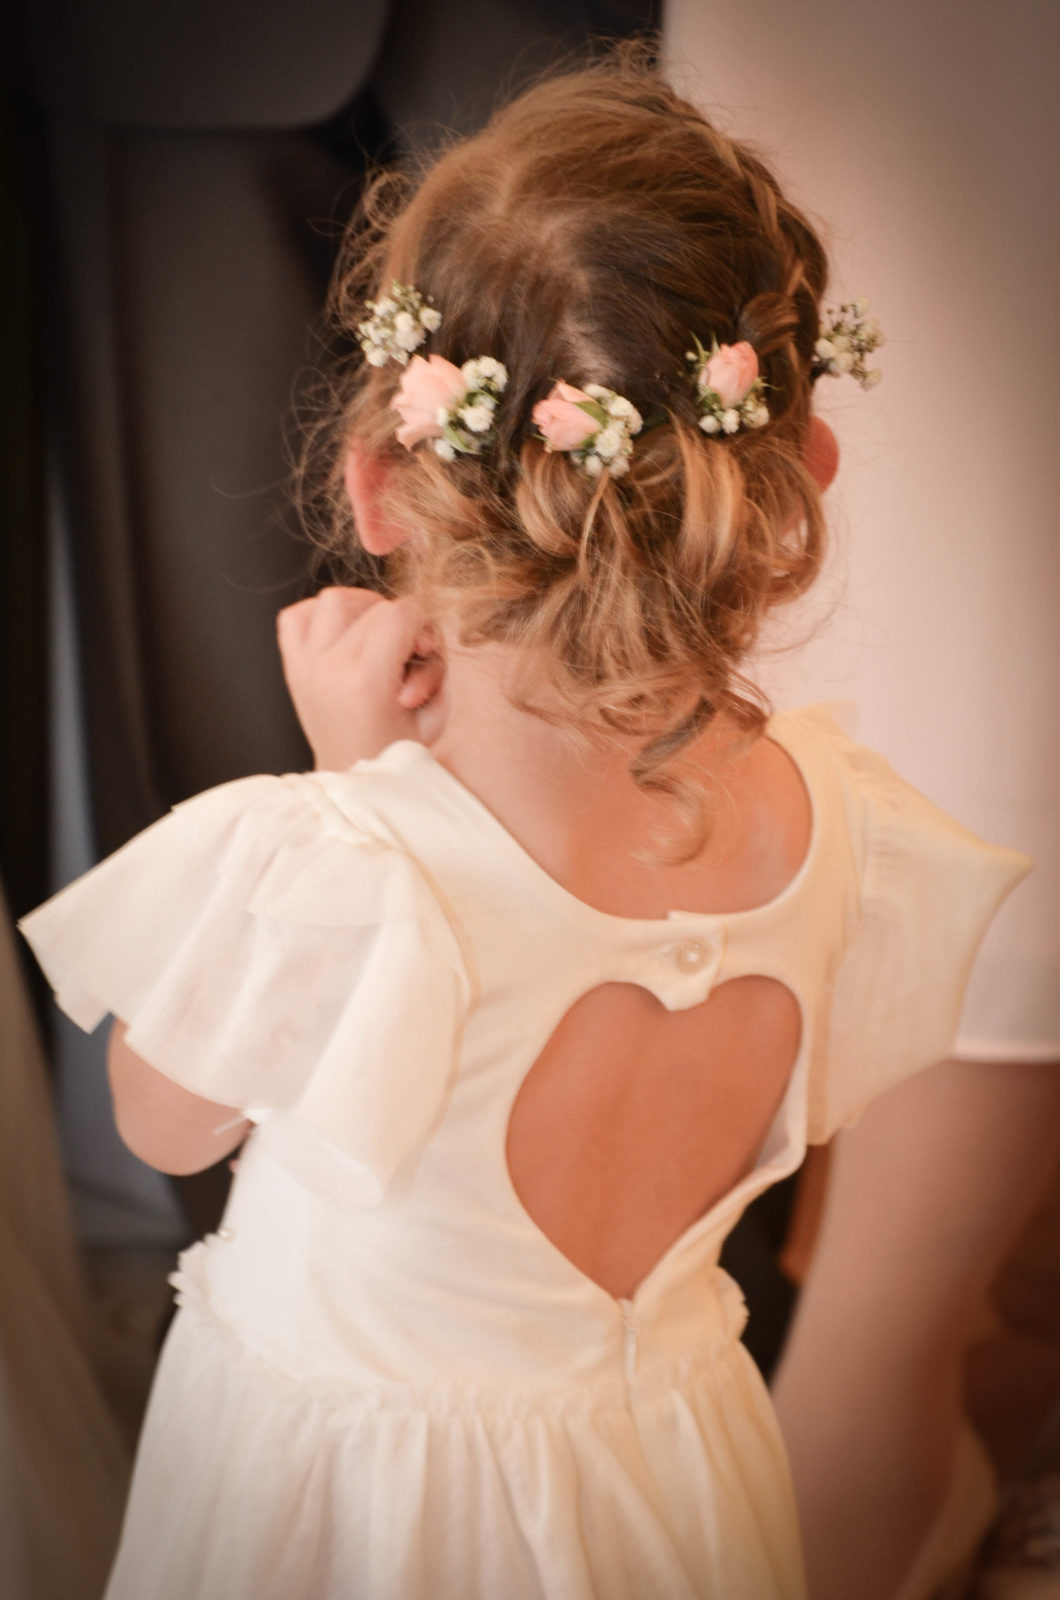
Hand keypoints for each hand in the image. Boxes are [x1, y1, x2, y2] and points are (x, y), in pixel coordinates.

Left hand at [276, 587, 443, 769]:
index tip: (421, 654)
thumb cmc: (399, 750)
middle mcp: (330, 668)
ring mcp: (306, 667)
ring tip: (374, 635)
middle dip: (397, 621)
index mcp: (366, 681)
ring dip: (359, 609)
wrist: (354, 782)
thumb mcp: (435, 712)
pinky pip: (295, 617)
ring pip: (332, 600)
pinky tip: (341, 635)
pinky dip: (318, 616)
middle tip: (403, 653)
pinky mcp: (293, 669)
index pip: (400, 612)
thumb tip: (418, 632)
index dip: (422, 625)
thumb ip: (435, 663)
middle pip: (372, 605)